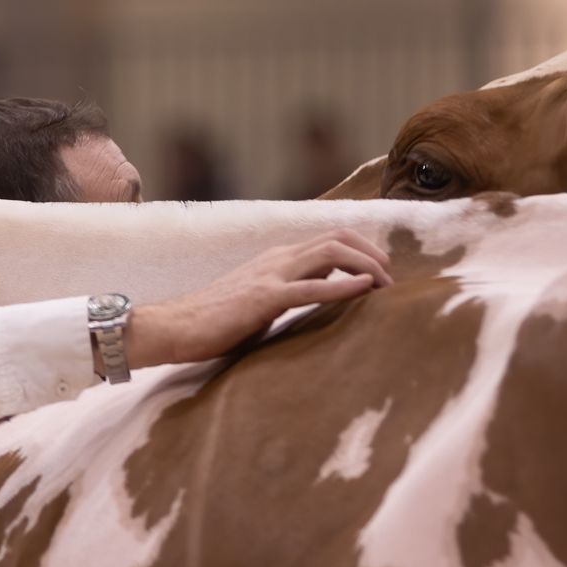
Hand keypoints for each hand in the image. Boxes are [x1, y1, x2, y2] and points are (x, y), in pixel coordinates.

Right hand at [126, 231, 391, 369]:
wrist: (174, 327)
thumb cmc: (214, 321)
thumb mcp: (259, 300)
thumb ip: (288, 292)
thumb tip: (320, 296)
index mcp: (276, 259)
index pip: (329, 240)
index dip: (362, 249)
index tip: (381, 272)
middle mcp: (277, 259)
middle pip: (337, 239)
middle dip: (372, 254)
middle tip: (392, 278)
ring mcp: (270, 275)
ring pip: (330, 254)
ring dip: (366, 265)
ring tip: (386, 284)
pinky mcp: (264, 298)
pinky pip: (312, 288)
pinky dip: (344, 285)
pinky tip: (366, 288)